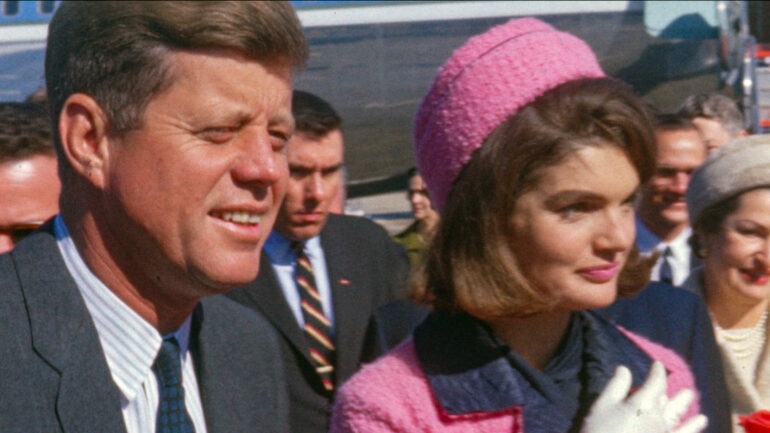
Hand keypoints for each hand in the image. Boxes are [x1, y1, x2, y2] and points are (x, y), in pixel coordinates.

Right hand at [581, 361, 707, 432]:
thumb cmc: (600, 432)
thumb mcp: (602, 406)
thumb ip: (616, 386)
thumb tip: (625, 368)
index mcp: (643, 403)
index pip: (655, 382)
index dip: (657, 372)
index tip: (657, 365)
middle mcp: (658, 417)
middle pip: (671, 402)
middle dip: (678, 396)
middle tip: (687, 392)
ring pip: (679, 419)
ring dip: (688, 412)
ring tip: (699, 411)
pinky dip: (692, 429)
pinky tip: (701, 422)